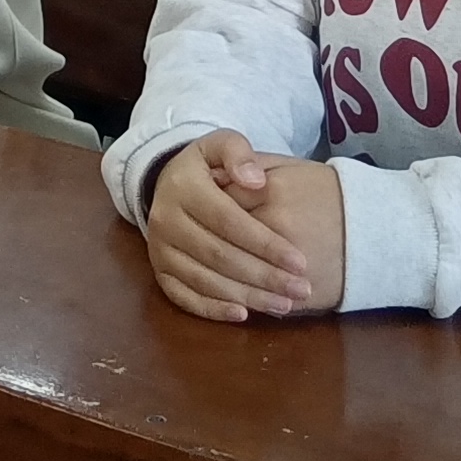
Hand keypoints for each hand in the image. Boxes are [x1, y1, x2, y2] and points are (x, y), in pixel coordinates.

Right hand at [143, 130, 325, 322]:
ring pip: (205, 280)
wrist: (167, 184)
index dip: (265, 243)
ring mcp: (160, 250)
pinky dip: (213, 309)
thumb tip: (256, 181)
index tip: (300, 261)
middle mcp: (166, 220)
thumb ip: (239, 153)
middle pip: (220, 255)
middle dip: (264, 276)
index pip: (229, 221)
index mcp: (183, 187)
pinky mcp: (159, 272)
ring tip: (284, 304)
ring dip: (247, 296)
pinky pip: (184, 297)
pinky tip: (243, 315)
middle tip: (301, 289)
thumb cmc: (206, 167)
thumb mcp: (220, 144)